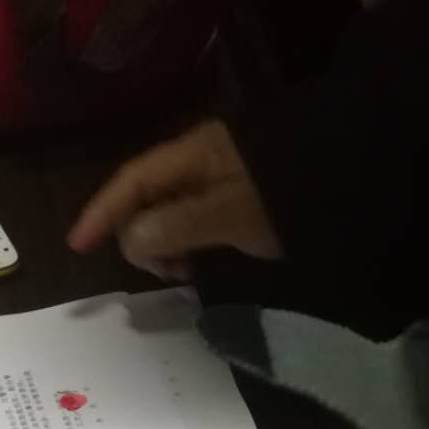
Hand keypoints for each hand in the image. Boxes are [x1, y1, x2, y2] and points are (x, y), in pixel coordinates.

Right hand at [68, 119, 282, 279]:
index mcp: (193, 155)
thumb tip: (131, 240)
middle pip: (143, 201)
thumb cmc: (288, 197)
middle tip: (167, 273)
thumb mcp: (232, 215)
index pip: (133, 181)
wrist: (350, 185)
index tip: (78, 246)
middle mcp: (197, 163)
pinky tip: (197, 266)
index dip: (102, 212)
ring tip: (185, 273)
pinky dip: (183, 247)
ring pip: (163, 217)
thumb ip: (179, 226)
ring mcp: (213, 182)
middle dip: (141, 239)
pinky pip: (187, 225)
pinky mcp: (228, 202)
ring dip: (163, 248)